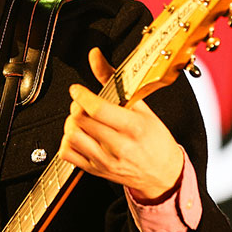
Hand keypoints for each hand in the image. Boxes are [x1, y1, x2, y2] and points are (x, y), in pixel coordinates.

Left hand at [59, 47, 184, 199]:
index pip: (98, 109)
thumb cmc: (156, 140)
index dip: (81, 95)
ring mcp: (106, 160)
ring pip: (71, 137)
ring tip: (81, 120)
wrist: (164, 174)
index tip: (78, 90)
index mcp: (134, 127)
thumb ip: (114, 81)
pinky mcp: (96, 170)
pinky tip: (79, 136)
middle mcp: (119, 146)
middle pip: (81, 121)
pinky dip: (67, 142)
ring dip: (71, 124)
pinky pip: (68, 154)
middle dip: (76, 106)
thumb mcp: (143, 108)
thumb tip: (96, 58)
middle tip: (82, 104)